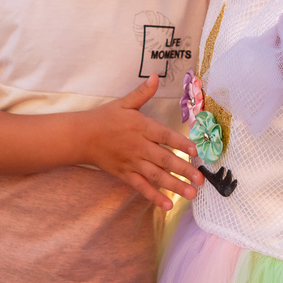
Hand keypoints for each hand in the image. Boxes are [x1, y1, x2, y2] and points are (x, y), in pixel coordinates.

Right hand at [78, 74, 203, 209]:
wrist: (82, 137)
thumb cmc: (105, 118)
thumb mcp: (124, 103)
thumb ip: (142, 92)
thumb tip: (156, 77)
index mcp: (141, 127)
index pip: (164, 136)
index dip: (180, 143)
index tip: (195, 151)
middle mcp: (139, 146)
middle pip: (164, 159)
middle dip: (184, 170)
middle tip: (200, 180)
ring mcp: (132, 162)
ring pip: (156, 176)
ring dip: (174, 185)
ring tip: (191, 194)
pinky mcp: (125, 174)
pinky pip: (141, 187)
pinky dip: (154, 196)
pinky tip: (167, 205)